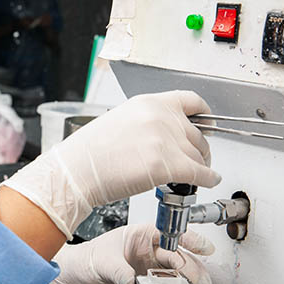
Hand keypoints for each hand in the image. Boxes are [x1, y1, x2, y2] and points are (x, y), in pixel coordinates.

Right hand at [1, 91, 220, 238]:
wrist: (75, 172)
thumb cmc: (88, 153)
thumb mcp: (120, 122)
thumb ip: (146, 123)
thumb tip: (165, 136)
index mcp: (148, 103)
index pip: (191, 101)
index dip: (204, 116)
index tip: (207, 124)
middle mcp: (161, 117)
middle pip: (198, 134)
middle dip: (200, 150)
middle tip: (196, 160)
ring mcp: (166, 140)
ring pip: (199, 156)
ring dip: (200, 167)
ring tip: (194, 176)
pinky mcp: (168, 165)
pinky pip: (201, 173)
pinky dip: (208, 179)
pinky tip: (207, 182)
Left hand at [44, 224, 214, 283]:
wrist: (73, 279)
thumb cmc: (84, 260)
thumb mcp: (102, 263)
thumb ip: (120, 273)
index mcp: (139, 234)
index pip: (170, 233)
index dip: (189, 239)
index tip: (205, 248)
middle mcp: (147, 249)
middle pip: (178, 255)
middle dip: (192, 268)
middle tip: (199, 283)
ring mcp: (148, 266)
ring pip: (177, 271)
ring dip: (189, 281)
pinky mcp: (146, 282)